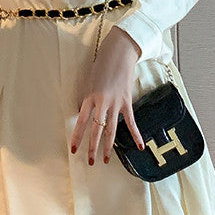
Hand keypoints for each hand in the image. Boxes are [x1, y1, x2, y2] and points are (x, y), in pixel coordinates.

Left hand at [70, 26, 144, 165]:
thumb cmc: (102, 65)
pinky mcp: (127, 101)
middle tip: (90, 162)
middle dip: (93, 147)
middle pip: (96, 129)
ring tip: (107, 160)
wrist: (119, 53)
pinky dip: (136, 135)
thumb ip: (89, 99)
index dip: (77, 137)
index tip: (74, 150)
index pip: (81, 122)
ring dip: (109, 146)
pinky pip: (130, 121)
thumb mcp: (90, 81)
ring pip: (111, 129)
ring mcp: (115, 102)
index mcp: (89, 96)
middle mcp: (101, 102)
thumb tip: (88, 114)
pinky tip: (140, 146)